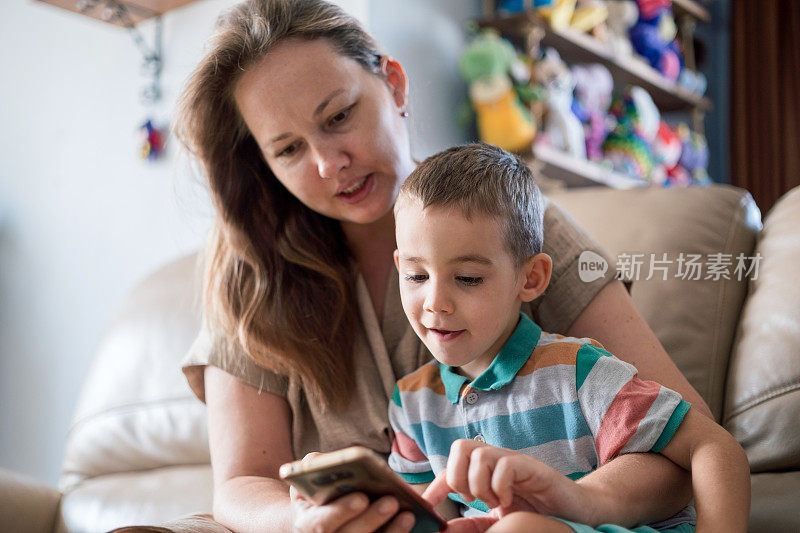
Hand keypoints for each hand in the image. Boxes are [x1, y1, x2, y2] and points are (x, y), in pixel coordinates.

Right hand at [288, 453, 415, 532]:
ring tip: (408, 514)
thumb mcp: (304, 481)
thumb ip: (310, 468)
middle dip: (372, 519)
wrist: (315, 521)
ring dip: (391, 532)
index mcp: (307, 524)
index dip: (342, 511)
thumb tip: (322, 460)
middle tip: (392, 501)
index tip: (362, 497)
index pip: (321, 523)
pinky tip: (410, 521)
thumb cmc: (312, 497)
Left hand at [422, 440, 593, 523]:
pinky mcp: (533, 467)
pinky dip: (501, 484)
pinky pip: (505, 464)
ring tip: (495, 501)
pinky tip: (509, 499)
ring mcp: (515, 461)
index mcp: (486, 472)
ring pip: (479, 454)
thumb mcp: (500, 520)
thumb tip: (447, 530)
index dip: (436, 485)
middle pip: (460, 446)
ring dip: (480, 483)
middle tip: (474, 499)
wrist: (575, 513)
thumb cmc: (538, 513)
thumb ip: (476, 523)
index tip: (428, 506)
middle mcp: (497, 461)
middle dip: (459, 476)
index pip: (452, 466)